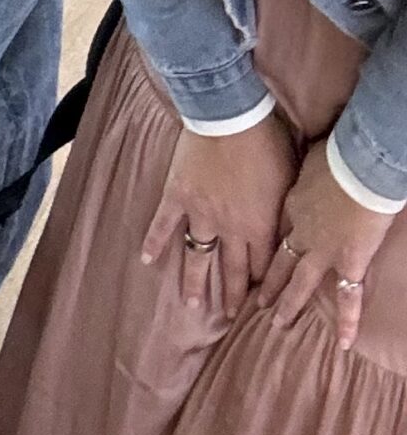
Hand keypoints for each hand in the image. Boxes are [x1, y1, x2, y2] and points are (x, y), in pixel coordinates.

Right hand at [140, 114, 297, 316]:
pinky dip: (154, 242)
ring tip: (192, 304)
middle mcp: (229, 228)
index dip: (262, 283)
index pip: (262, 264)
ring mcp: (199, 214)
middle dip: (232, 295)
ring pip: (198, 255)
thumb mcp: (287, 182)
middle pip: (232, 269)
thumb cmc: (267, 143)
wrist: (230, 116)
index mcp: (260, 225)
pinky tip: (146, 260)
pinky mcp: (176, 196)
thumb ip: (281, 211)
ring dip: (195, 281)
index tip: (261, 300)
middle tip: (229, 318)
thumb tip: (286, 228)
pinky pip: (163, 225)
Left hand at [260, 139, 394, 351]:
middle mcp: (298, 230)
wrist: (358, 162)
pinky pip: (347, 296)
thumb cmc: (336, 151)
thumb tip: (299, 158)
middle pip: (275, 259)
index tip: (247, 254)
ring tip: (275, 323)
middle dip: (263, 281)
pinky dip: (348, 320)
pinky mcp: (349, 260)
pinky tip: (345, 342)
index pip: (269, 228)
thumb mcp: (306, 156)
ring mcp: (321, 248)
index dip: (258, 243)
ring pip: (298, 281)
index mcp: (287, 202)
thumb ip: (301, 168)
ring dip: (287, 303)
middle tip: (249, 301)